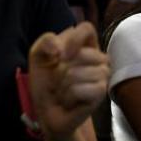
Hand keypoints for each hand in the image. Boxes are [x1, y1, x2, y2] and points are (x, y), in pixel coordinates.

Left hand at [29, 22, 109, 138]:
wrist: (48, 112)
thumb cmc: (46, 83)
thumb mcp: (38, 57)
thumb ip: (44, 42)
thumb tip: (57, 47)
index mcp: (85, 44)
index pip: (87, 28)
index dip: (73, 40)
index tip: (59, 55)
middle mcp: (98, 57)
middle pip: (81, 53)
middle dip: (60, 70)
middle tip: (59, 80)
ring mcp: (103, 75)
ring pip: (77, 73)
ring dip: (62, 85)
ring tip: (63, 91)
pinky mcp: (101, 93)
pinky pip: (79, 89)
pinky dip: (68, 96)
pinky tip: (69, 100)